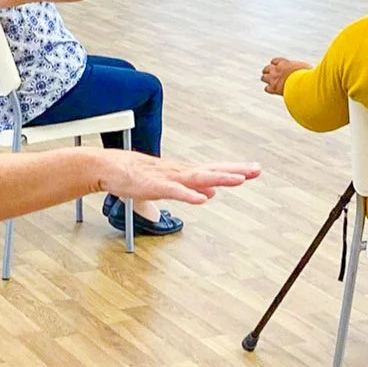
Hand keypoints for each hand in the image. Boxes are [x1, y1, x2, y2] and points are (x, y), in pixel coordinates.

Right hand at [96, 152, 260, 206]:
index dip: (235, 169)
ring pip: (198, 177)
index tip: (255, 169)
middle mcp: (182, 172)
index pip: (216, 169)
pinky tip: (203, 198)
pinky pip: (175, 191)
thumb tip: (211, 193)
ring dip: (219, 178)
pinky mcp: (155, 186)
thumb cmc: (138, 175)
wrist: (112, 168)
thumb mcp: (172, 185)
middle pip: (213, 170)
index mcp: (186, 172)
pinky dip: (189, 195)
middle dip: (235, 170)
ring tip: (238, 180)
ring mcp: (169, 177)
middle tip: (256, 170)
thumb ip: (192, 189)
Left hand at [260, 57, 311, 95]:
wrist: (302, 83)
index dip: (275, 64)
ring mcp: (274, 79)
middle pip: (267, 68)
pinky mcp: (274, 88)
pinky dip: (268, 89)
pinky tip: (271, 90)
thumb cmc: (308, 76)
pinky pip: (267, 88)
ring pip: (264, 77)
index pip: (275, 61)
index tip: (276, 65)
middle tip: (269, 73)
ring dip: (266, 79)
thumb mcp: (307, 68)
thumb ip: (306, 68)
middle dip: (268, 70)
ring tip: (267, 81)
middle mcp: (278, 69)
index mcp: (285, 63)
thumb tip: (318, 68)